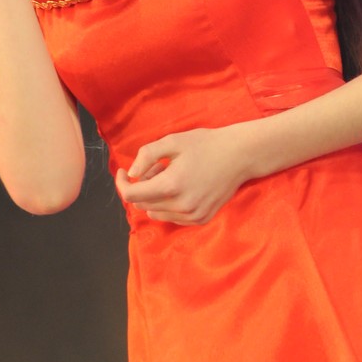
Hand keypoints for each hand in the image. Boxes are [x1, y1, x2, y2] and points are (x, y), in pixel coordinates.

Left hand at [115, 125, 250, 225]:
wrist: (240, 155)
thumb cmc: (205, 144)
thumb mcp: (172, 141)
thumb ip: (146, 156)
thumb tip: (130, 174)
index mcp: (171, 186)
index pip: (132, 195)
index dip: (122, 183)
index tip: (123, 171)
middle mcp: (181, 206)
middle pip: (142, 204)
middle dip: (141, 186)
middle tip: (155, 167)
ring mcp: (192, 216)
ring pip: (156, 212)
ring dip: (154, 196)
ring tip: (169, 176)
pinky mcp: (201, 219)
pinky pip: (172, 218)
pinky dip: (168, 205)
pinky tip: (181, 187)